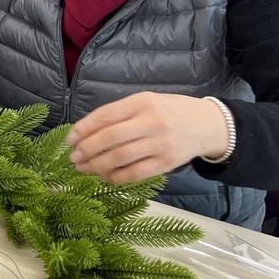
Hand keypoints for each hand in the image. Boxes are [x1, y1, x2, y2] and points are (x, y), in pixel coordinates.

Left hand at [66, 91, 229, 183]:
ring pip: (119, 158)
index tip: (70, 139)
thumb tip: (85, 131)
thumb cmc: (170, 111)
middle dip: (86, 149)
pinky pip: (134, 173)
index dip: (83, 129)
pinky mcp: (167, 163)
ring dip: (96, 165)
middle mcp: (151, 122)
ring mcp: (160, 144)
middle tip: (73, 157)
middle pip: (109, 138)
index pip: (105, 115)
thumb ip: (119, 113)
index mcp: (142, 102)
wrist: (208, 124)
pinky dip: (115, 177)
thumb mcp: (146, 101)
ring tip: (83, 168)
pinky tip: (104, 176)